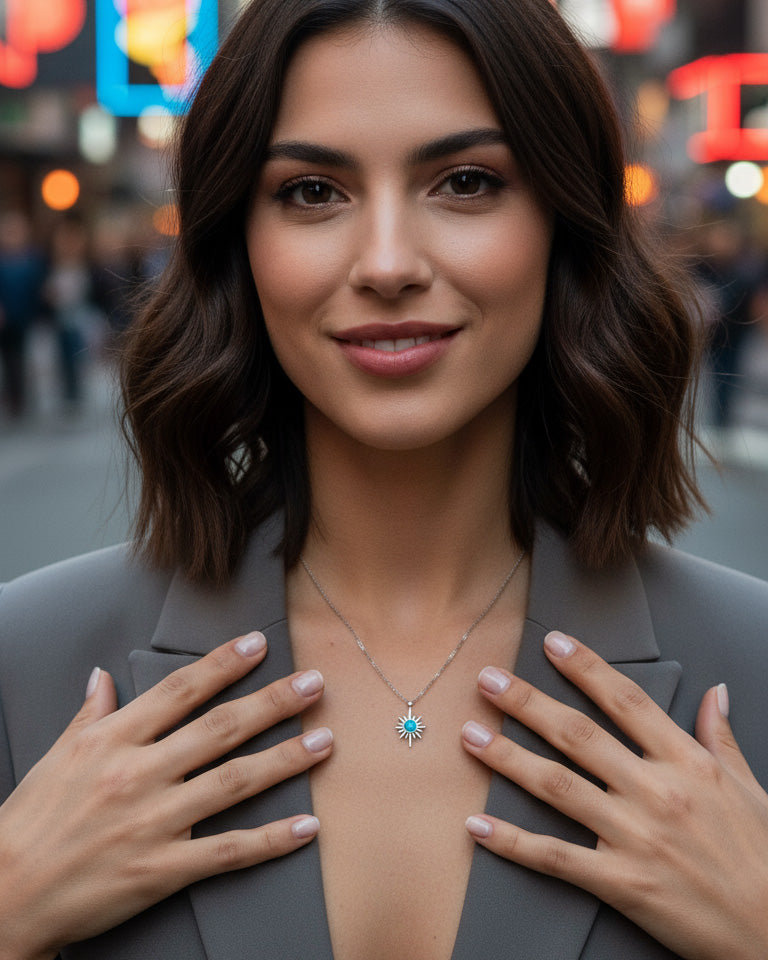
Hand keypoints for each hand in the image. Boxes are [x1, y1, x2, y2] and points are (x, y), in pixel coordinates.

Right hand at [0, 633, 331, 959]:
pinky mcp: (161, 870)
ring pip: (233, 783)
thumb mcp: (57, 755)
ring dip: (285, 760)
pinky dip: (271, 840)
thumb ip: (91, 713)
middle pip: (219, 730)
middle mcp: (138, 775)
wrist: (4, 894)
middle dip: (272, 703)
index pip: (179, 692)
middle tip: (314, 684)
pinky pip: (227, 852)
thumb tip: (103, 675)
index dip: (223, 665)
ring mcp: (153, 823)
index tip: (258, 644)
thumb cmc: (29, 821)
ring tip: (324, 741)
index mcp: (111, 741)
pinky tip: (308, 826)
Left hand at [462, 632, 767, 959]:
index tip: (552, 642)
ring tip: (470, 735)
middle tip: (487, 679)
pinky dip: (512, 841)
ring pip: (557, 787)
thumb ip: (721, 737)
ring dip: (507, 758)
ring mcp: (635, 837)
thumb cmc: (765, 858)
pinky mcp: (621, 884)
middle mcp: (656, 791)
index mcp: (688, 762)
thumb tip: (715, 692)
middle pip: (578, 735)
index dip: (586, 667)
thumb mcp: (751, 788)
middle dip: (527, 702)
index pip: (626, 701)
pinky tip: (477, 824)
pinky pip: (555, 858)